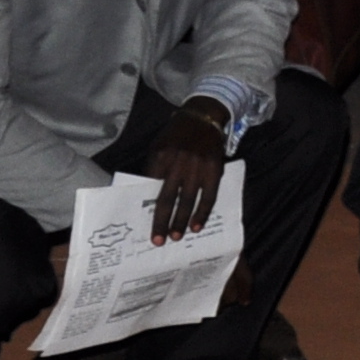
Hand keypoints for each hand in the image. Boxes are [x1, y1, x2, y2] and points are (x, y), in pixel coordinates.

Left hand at [149, 97, 236, 241]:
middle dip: (162, 222)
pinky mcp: (214, 169)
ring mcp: (197, 166)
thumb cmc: (176, 135)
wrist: (203, 117)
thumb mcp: (158, 146)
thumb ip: (154, 169)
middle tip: (159, 241)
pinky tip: (198, 226)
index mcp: (160, 156)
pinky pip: (209, 196)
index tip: (144, 226)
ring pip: (188, 200)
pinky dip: (203, 213)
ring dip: (182, 221)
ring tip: (177, 236)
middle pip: (168, 198)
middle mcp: (178, 162)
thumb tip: (148, 197)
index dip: (148, 208)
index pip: (151, 188)